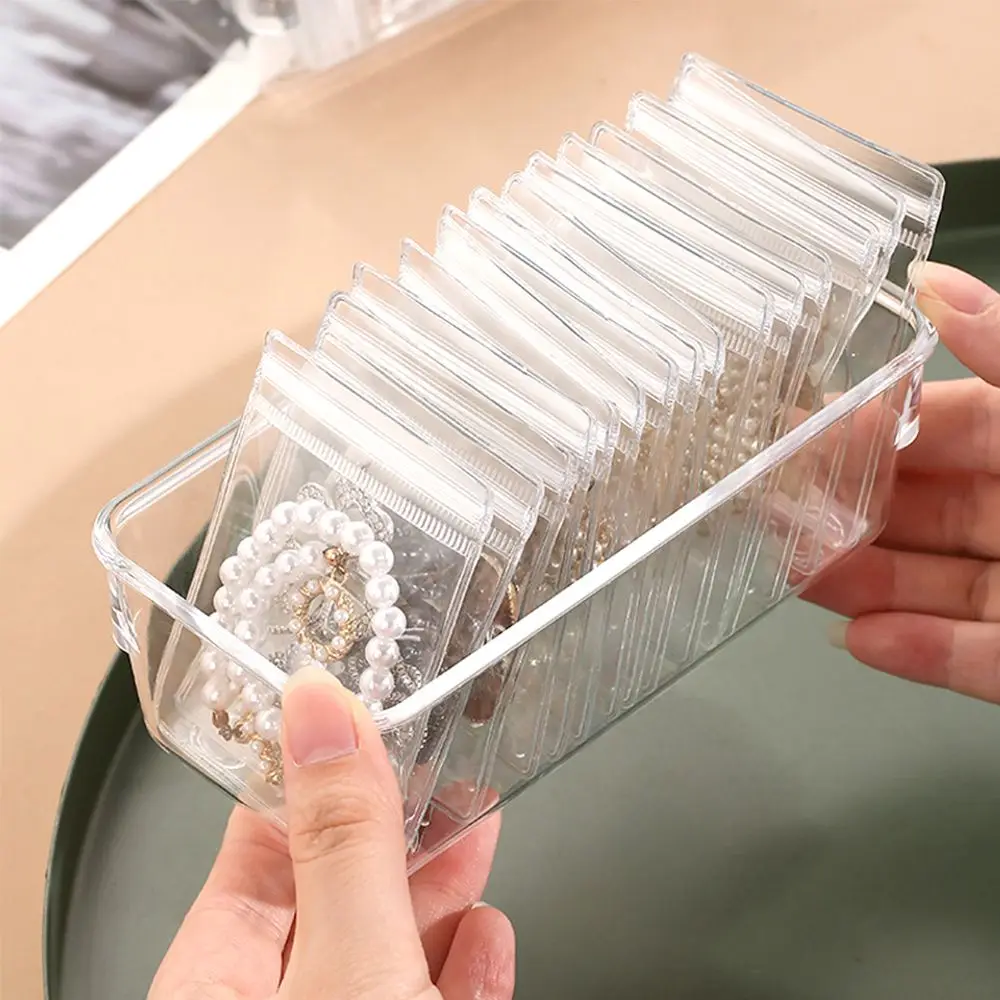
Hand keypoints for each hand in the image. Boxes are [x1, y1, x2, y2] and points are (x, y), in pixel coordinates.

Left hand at [149, 668, 514, 998]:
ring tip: (476, 827)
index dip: (316, 776)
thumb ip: (343, 841)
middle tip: (443, 765)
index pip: (255, 849)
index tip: (366, 720)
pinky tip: (485, 935)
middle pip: (332, 895)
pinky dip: (458, 968)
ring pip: (383, 950)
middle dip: (397, 829)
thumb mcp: (352, 968)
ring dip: (440, 892)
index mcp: (208, 992)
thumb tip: (321, 707)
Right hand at [806, 262, 999, 702]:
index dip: (868, 432)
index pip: (947, 424)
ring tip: (798, 581)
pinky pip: (985, 657)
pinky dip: (925, 651)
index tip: (797, 439)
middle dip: (851, 515)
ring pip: (945, 584)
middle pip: (932, 509)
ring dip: (869, 587)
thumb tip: (931, 287)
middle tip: (776, 518)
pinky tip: (864, 641)